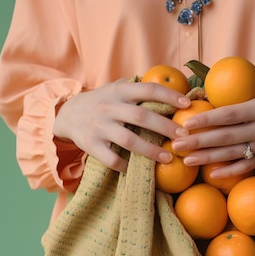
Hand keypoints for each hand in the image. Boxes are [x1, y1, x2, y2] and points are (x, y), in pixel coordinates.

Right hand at [53, 80, 190, 171]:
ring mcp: (99, 127)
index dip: (169, 96)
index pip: (148, 89)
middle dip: (165, 127)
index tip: (187, 104)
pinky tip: (137, 168)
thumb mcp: (117, 88)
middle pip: (141, 117)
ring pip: (128, 140)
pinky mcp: (91, 145)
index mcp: (119, 91)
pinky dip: (125, 165)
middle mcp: (109, 107)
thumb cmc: (103, 101)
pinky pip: (111, 159)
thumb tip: (175, 87)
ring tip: (168, 158)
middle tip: (184, 136)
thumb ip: (140, 88)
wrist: (67, 114)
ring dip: (151, 150)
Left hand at [171, 67, 254, 177]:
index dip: (206, 120)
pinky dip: (230, 171)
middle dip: (199, 142)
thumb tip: (211, 78)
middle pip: (226, 138)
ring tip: (186, 159)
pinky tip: (212, 174)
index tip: (185, 123)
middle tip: (176, 143)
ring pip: (233, 154)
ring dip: (208, 158)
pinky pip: (247, 165)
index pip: (229, 115)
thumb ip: (243, 78)